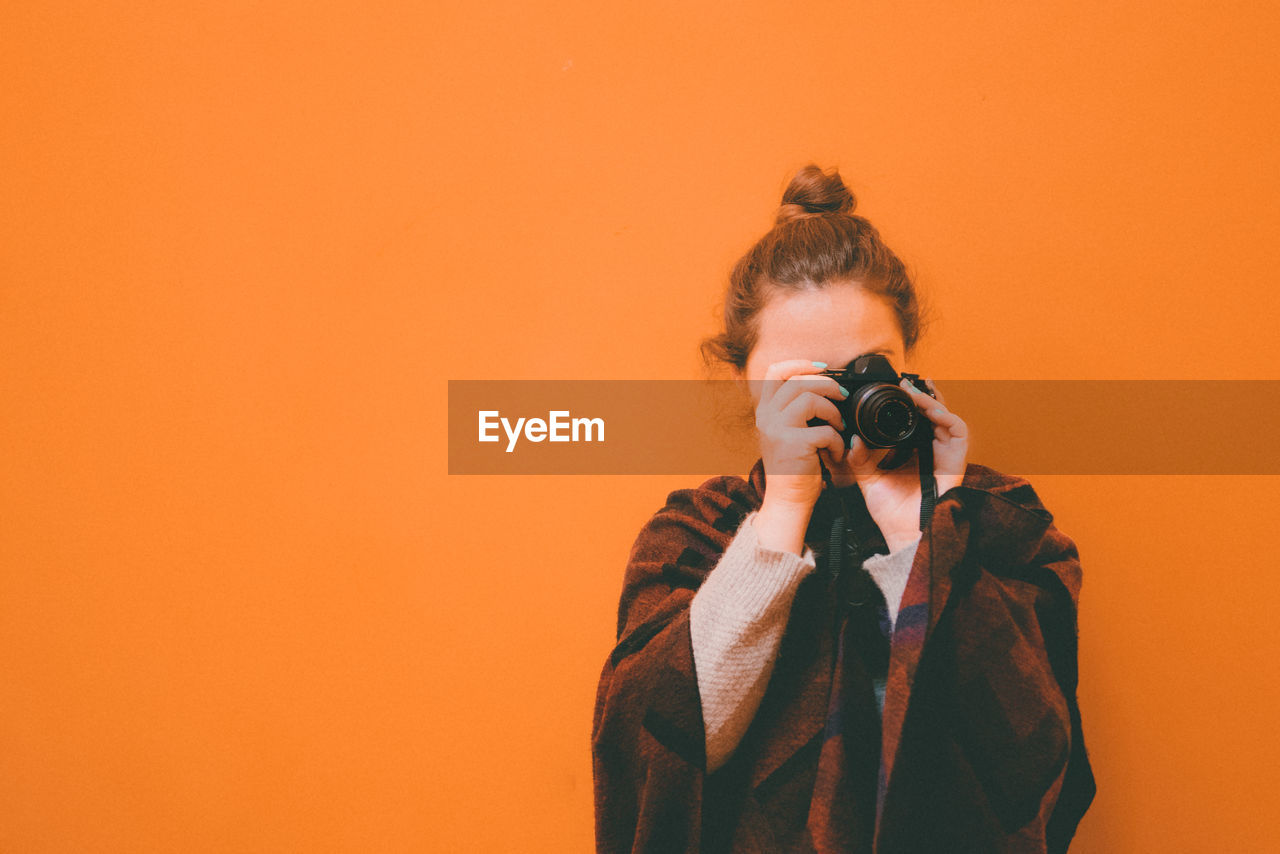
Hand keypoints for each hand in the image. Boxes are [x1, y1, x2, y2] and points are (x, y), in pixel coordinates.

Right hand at [750, 359, 847, 553]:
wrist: (787, 501)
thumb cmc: (794, 468)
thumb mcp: (787, 433)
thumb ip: (796, 410)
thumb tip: (823, 386)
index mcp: (765, 411)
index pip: (774, 372)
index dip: (800, 363)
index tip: (823, 368)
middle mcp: (766, 417)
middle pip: (797, 381)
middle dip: (827, 385)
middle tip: (843, 397)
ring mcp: (777, 429)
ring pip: (809, 399)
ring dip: (833, 412)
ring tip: (839, 428)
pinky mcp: (792, 444)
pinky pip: (824, 429)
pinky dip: (837, 441)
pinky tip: (835, 454)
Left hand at [845, 378, 968, 551]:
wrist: (904, 535)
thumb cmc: (891, 512)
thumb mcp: (868, 479)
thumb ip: (858, 458)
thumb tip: (851, 438)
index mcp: (912, 451)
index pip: (914, 419)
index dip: (908, 402)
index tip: (892, 388)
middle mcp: (931, 449)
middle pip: (932, 413)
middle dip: (920, 395)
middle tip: (903, 382)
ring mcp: (945, 454)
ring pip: (945, 416)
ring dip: (931, 401)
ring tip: (913, 392)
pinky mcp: (957, 460)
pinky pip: (958, 431)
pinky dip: (946, 416)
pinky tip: (930, 411)